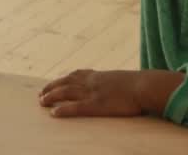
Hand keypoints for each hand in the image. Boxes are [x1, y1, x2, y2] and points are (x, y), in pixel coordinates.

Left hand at [39, 69, 160, 117]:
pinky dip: (63, 109)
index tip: (56, 81)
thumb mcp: (126, 80)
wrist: (145, 86)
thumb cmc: (141, 85)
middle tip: (41, 93)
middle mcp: (92, 82)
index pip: (77, 74)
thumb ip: (117, 82)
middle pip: (66, 82)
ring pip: (66, 93)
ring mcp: (93, 93)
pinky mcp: (96, 105)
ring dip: (51, 96)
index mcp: (100, 76)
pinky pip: (75, 107)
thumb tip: (121, 86)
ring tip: (41, 101)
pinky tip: (53, 113)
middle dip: (52, 87)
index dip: (64, 78)